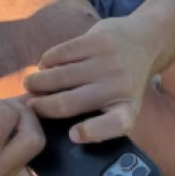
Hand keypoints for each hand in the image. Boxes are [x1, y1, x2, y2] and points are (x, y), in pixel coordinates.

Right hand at [23, 17, 156, 141]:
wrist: (144, 40)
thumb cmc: (122, 82)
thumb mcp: (122, 103)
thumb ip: (100, 117)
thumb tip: (56, 128)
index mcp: (128, 108)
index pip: (116, 124)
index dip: (91, 132)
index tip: (72, 134)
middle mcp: (120, 86)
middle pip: (69, 103)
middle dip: (41, 107)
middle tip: (30, 106)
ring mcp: (108, 62)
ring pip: (58, 77)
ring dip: (36, 83)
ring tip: (31, 85)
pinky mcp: (96, 41)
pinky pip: (58, 55)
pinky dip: (46, 62)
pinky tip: (45, 66)